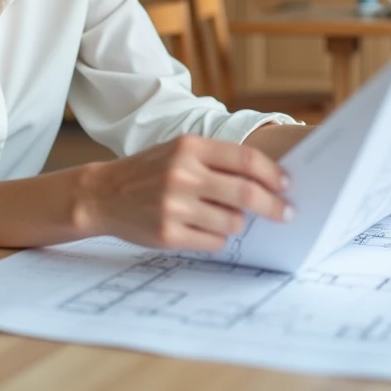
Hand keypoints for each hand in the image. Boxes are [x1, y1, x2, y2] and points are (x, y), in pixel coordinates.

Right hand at [77, 135, 292, 251]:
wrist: (102, 194)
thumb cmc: (149, 171)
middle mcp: (182, 175)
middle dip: (274, 206)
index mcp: (189, 148)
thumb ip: (217, 160)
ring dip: (239, 222)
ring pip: (233, 222)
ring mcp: (174, 207)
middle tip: (287, 213)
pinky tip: (204, 228)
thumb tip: (267, 181)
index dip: (273, 174)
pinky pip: (214, 242)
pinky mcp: (168, 234)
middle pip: (246, 193)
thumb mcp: (178, 150)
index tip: (287, 184)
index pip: (245, 159)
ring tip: (226, 217)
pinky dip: (218, 237)